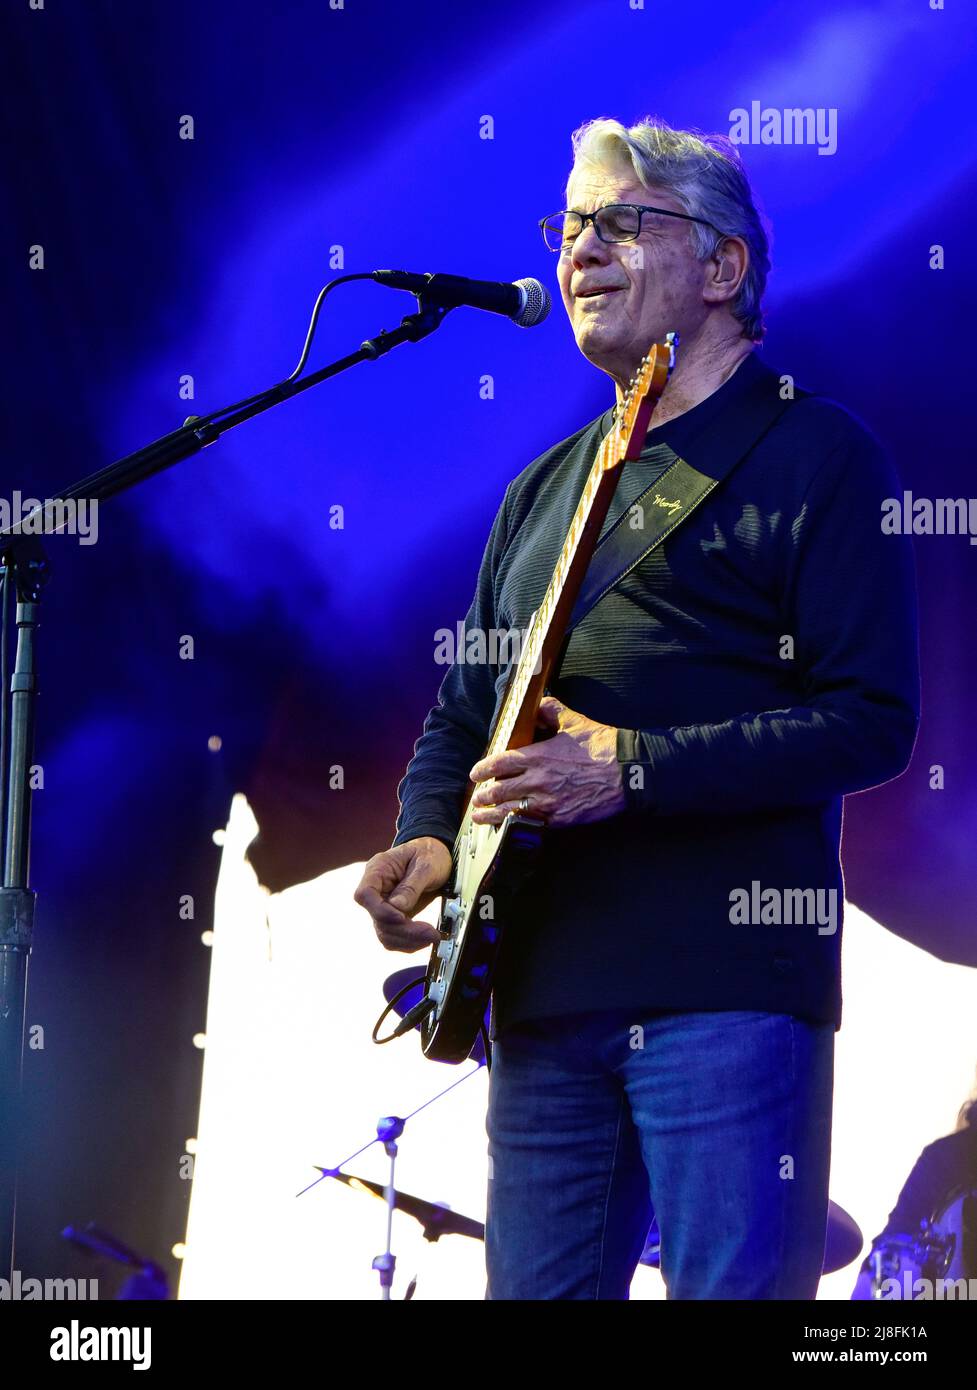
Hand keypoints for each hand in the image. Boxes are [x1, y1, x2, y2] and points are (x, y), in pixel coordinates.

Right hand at [353, 836, 451, 951]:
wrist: (437, 855)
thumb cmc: (430, 853)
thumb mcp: (426, 864)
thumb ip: (411, 885)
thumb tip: (398, 907)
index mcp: (378, 869)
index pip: (365, 894)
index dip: (379, 910)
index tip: (401, 917)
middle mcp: (377, 889)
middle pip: (377, 918)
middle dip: (404, 930)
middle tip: (430, 933)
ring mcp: (384, 904)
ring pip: (385, 932)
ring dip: (408, 940)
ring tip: (432, 937)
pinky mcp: (395, 916)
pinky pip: (394, 936)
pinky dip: (409, 942)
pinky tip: (424, 939)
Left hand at [469, 695, 625, 828]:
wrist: (627, 773)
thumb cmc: (601, 746)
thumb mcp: (574, 721)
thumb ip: (551, 710)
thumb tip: (539, 704)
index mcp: (537, 756)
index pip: (499, 763)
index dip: (483, 769)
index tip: (475, 773)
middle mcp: (538, 781)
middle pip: (499, 791)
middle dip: (484, 795)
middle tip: (477, 798)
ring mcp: (548, 803)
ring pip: (509, 812)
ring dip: (491, 815)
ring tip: (481, 816)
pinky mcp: (560, 819)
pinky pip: (530, 824)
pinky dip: (515, 826)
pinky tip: (508, 827)